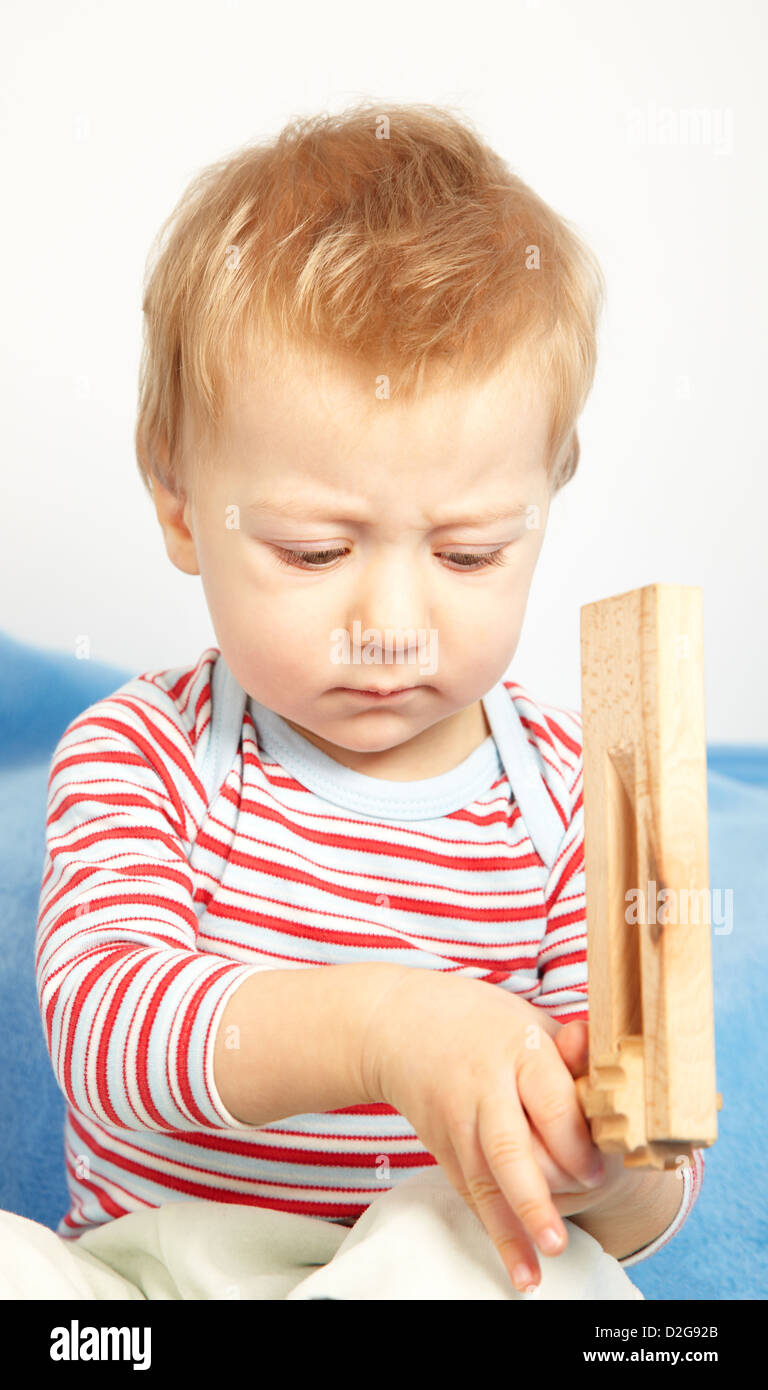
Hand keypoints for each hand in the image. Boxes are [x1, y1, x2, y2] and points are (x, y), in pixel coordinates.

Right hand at [360, 971, 607, 1291]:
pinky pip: (468, 1191)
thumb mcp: (530, 1021)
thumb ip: (574, 1055)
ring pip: (483, 1181)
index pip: (549, 1103)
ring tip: (533, 1274)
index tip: (597, 1174)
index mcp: (518, 1050)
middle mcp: (483, 1088)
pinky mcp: (440, 1145)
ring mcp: (456, 1119)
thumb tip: (616, 1072)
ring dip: (508, 1231)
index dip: (574, 1144)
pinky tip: (515, 1265)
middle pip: (506, 1148)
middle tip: (557, 1239)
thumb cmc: (482, 1022)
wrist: (398, 1024)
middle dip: (532, 1198)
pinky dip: (491, 1229)